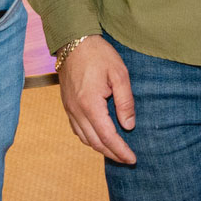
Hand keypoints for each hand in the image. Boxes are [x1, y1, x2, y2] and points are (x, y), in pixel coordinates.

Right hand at [59, 37, 136, 164]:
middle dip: (112, 154)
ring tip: (116, 152)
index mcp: (90, 104)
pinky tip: (100, 138)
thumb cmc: (99, 55)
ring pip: (85, 139)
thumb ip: (125, 101)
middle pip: (95, 143)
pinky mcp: (67, 105)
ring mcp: (69, 109)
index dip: (121, 151)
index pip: (108, 137)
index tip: (133, 159)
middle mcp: (77, 111)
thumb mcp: (119, 74)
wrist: (73, 41)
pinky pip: (77, 130)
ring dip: (101, 148)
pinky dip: (90, 139)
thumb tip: (128, 125)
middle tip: (127, 160)